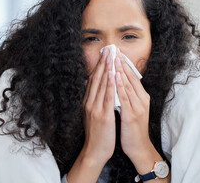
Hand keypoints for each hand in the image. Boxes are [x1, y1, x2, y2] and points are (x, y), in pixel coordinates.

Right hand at [82, 47, 115, 164]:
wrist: (94, 151)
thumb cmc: (96, 133)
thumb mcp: (92, 115)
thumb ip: (92, 101)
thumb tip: (92, 88)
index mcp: (88, 102)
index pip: (93, 80)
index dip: (99, 66)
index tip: (104, 55)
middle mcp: (89, 102)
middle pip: (96, 79)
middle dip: (102, 63)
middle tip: (108, 49)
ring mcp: (95, 108)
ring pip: (101, 84)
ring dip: (106, 69)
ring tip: (111, 56)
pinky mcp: (102, 115)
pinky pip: (106, 96)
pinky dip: (109, 84)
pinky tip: (112, 74)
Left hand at [114, 49, 155, 164]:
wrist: (138, 147)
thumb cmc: (132, 128)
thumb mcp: (131, 109)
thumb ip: (126, 96)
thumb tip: (118, 83)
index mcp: (141, 97)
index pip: (132, 76)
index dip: (124, 64)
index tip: (116, 52)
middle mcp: (141, 99)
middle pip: (130, 77)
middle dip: (121, 62)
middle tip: (114, 49)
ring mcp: (137, 106)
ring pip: (127, 84)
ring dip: (120, 70)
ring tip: (113, 57)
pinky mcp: (132, 114)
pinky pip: (124, 97)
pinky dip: (119, 85)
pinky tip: (115, 77)